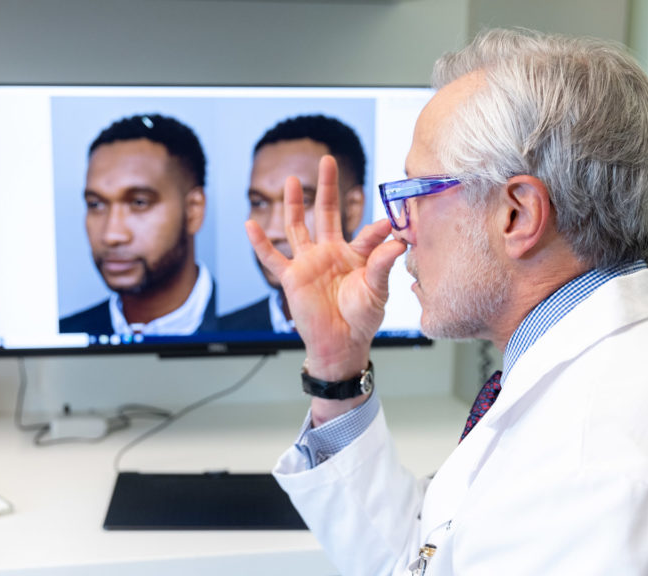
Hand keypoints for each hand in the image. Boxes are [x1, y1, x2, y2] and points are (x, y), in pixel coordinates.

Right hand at [246, 155, 406, 380]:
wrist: (341, 344)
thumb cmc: (362, 319)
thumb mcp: (377, 291)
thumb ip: (383, 264)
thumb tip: (397, 241)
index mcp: (356, 256)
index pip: (366, 233)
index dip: (377, 228)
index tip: (390, 222)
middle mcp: (331, 253)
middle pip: (327, 213)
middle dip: (327, 187)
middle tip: (327, 160)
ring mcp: (309, 263)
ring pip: (298, 227)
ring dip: (295, 204)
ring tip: (294, 181)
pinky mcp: (291, 278)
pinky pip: (272, 257)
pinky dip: (260, 242)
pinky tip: (250, 224)